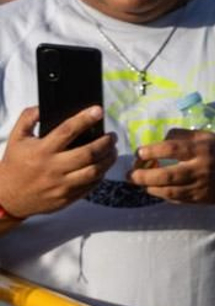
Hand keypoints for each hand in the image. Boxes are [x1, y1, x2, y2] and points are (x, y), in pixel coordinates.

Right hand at [0, 106, 116, 218]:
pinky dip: (101, 175)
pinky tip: (103, 166)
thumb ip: (28, 119)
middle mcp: (53, 168)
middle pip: (88, 153)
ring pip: (94, 171)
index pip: (68, 131)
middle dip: (106, 142)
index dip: (85, 119)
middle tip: (112, 136)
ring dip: (109, 159)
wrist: (7, 198)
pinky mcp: (66, 198)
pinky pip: (90, 186)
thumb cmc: (14, 165)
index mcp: (41, 151)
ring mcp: (61, 185)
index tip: (99, 111)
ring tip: (113, 150)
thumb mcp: (16, 139)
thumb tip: (43, 106)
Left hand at [127, 128, 214, 204]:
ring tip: (140, 183)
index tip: (140, 152)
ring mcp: (202, 186)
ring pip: (170, 191)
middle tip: (130, 174)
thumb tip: (158, 141)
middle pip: (167, 175)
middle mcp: (202, 168)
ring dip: (150, 188)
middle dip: (144, 175)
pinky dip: (164, 195)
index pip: (172, 149)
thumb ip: (182, 135)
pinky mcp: (202, 199)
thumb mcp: (206, 136)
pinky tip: (157, 190)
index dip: (152, 151)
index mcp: (202, 149)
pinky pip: (178, 199)